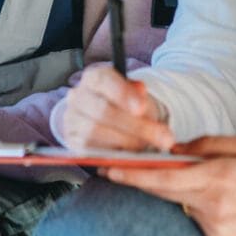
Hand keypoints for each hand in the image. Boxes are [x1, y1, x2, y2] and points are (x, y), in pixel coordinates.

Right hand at [59, 65, 173, 151]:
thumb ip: (138, 92)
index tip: (142, 108)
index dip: (122, 93)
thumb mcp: (135, 94)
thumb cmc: (125, 105)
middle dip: (136, 127)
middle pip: (103, 111)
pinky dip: (114, 156)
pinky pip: (92, 151)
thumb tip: (141, 90)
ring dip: (127, 144)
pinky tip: (132, 157)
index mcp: (94, 78)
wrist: (109, 122)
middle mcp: (78, 96)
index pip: (103, 80)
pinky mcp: (73, 143)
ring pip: (96, 133)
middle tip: (163, 138)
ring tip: (149, 149)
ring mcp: (72, 120)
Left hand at [106, 135, 235, 235]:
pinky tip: (228, 208)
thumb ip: (206, 144)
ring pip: (184, 206)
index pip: (165, 177)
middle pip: (165, 193)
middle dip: (144, 180)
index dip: (135, 174)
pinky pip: (198, 222)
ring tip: (221, 189)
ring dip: (188, 195)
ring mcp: (215, 229)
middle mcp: (214, 205)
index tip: (111, 169)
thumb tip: (174, 149)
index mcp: (219, 177)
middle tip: (122, 170)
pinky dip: (203, 211)